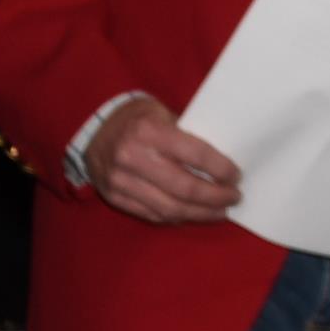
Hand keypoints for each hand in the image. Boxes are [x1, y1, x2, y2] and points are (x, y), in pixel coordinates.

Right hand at [86, 98, 242, 224]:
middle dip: (215, 197)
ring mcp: (121, 182)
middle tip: (234, 198)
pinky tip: (192, 215)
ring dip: (199, 213)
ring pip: (169, 208)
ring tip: (219, 211)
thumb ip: (187, 135)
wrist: (92, 129)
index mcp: (150, 131)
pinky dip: (176, 217)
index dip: (221, 169)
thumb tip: (221, 161)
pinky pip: (152, 214)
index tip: (237, 176)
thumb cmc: (137, 117)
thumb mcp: (162, 113)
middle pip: (185, 188)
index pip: (195, 155)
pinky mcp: (115, 198)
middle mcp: (133, 158)